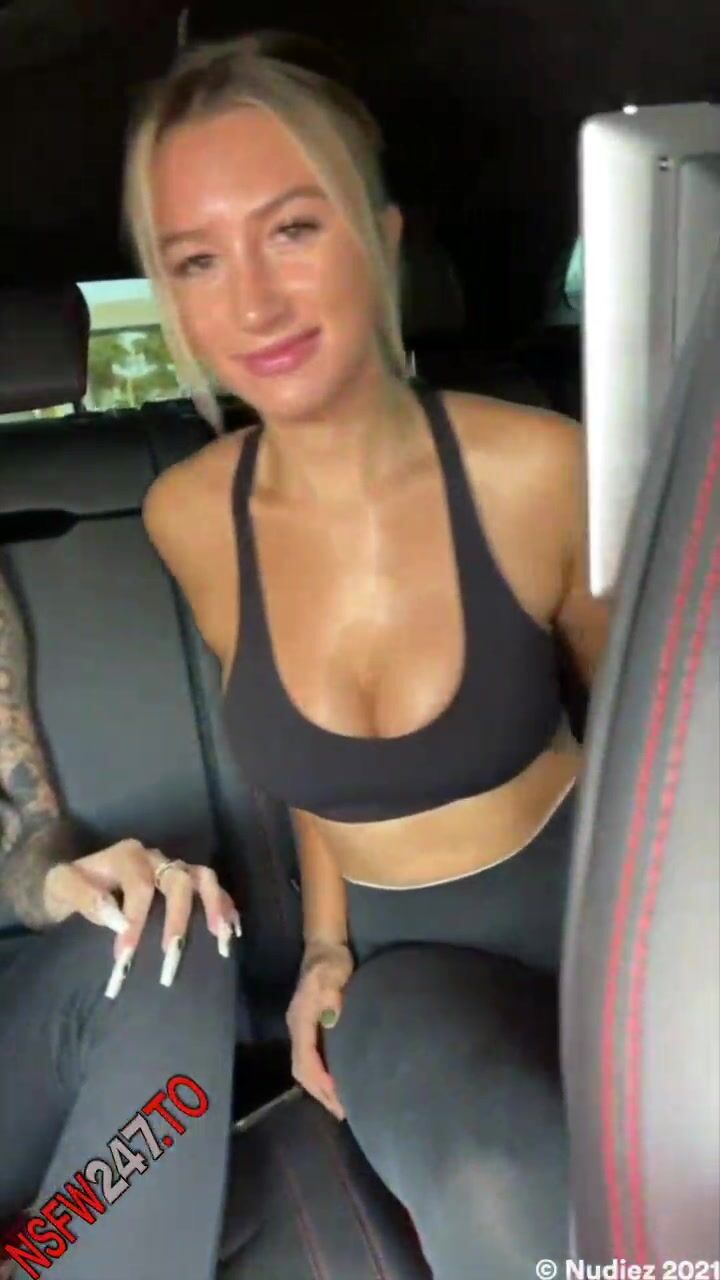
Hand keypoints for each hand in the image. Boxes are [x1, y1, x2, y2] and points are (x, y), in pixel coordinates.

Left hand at [42, 840, 240, 992]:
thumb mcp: (63, 887)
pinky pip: (210, 889)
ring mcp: (171, 868)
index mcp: (127, 856)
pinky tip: (232, 930)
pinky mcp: (181, 882)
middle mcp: (155, 858)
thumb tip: (118, 920)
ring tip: (221, 939)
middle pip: (178, 881)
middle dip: (179, 920)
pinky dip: (225, 906)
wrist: (73, 883)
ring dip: (215, 908)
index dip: (136, 920)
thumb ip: (86, 898)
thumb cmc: (67, 886)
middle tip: (173, 956)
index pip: (140, 886)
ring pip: (203, 879)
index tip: (125, 958)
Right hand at [286, 941, 353, 1119]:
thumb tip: (331, 1020)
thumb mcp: (333, 973)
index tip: (339, 1096)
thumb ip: (331, 995)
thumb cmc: (331, 961)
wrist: (324, 946)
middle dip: (320, 1092)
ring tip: (340, 1105)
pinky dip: (321, 1077)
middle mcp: (297, 1028)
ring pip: (304, 1067)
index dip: (321, 1080)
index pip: (305, 1058)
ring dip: (320, 1088)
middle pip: (302, 1070)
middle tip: (343, 1111)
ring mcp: (301, 1028)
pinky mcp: (309, 1028)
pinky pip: (310, 1060)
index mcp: (301, 1019)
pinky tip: (336, 1084)